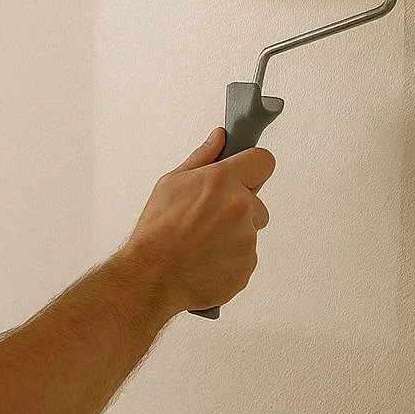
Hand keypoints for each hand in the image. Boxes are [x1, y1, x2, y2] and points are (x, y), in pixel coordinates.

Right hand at [120, 128, 274, 315]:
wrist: (151, 277)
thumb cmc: (156, 231)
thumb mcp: (171, 184)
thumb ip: (202, 158)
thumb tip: (219, 137)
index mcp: (222, 181)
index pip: (263, 161)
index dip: (252, 167)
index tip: (243, 174)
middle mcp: (240, 208)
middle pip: (257, 201)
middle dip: (239, 207)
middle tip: (207, 218)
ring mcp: (247, 239)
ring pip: (250, 231)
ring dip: (233, 235)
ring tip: (202, 242)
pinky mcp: (248, 266)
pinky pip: (246, 257)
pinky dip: (230, 258)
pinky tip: (206, 259)